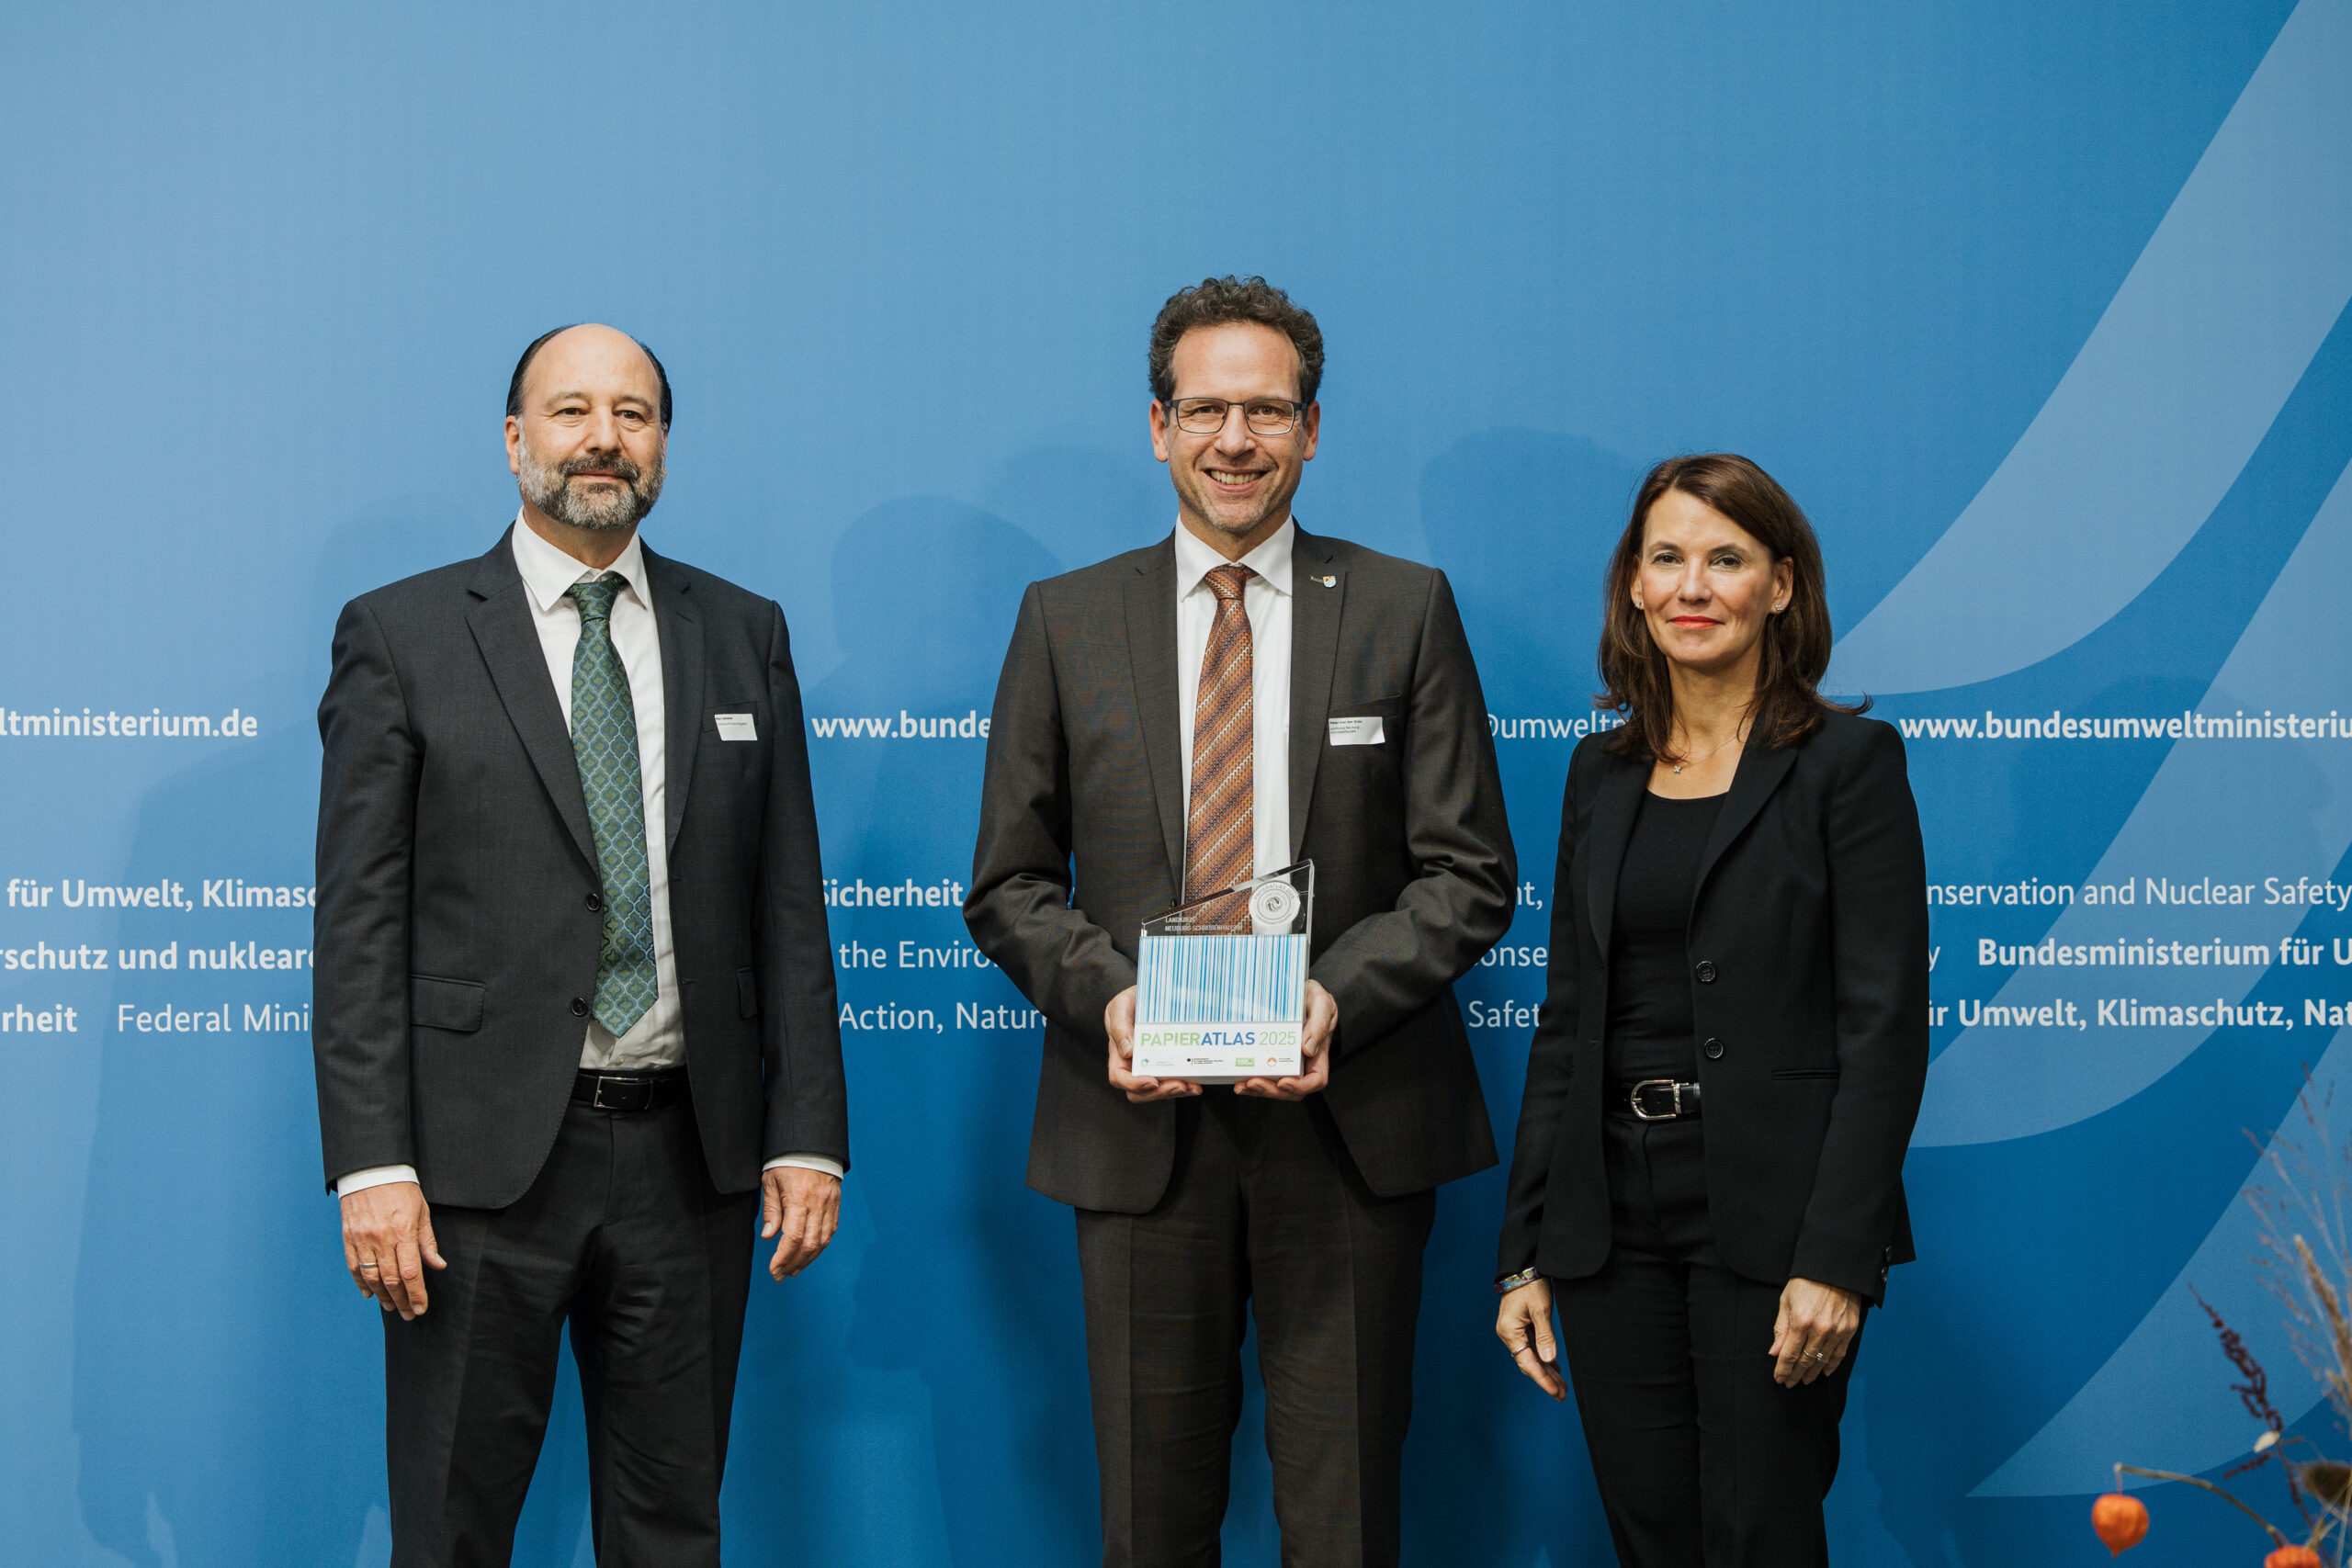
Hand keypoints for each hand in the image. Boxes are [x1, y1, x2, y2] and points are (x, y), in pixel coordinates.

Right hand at [340, 1181, 444, 1320]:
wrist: (371, 1170)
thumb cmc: (401, 1189)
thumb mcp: (421, 1211)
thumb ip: (427, 1241)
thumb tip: (438, 1266)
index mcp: (403, 1231)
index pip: (411, 1273)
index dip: (416, 1294)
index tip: (421, 1308)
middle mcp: (381, 1238)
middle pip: (391, 1280)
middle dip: (401, 1301)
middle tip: (408, 1314)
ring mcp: (362, 1239)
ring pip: (371, 1277)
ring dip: (382, 1296)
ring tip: (391, 1307)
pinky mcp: (348, 1237)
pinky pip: (353, 1267)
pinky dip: (361, 1283)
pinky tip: (370, 1294)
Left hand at [762, 1166, 841, 1279]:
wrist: (811, 1144)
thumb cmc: (787, 1161)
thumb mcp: (771, 1182)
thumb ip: (772, 1210)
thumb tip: (770, 1236)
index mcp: (799, 1198)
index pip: (792, 1237)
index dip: (783, 1258)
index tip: (774, 1270)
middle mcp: (818, 1204)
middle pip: (809, 1244)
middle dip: (794, 1264)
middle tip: (781, 1275)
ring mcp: (830, 1204)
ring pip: (822, 1241)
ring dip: (808, 1259)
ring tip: (794, 1269)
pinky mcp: (836, 1204)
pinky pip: (831, 1230)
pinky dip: (820, 1246)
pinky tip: (809, 1253)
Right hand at [1106, 985, 1199, 1102]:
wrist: (1154, 994)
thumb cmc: (1133, 1001)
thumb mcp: (1121, 1006)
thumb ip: (1120, 1026)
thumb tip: (1127, 1051)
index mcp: (1118, 1053)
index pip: (1119, 1077)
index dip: (1134, 1084)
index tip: (1152, 1081)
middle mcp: (1133, 1065)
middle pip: (1140, 1092)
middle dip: (1160, 1093)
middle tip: (1179, 1084)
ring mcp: (1151, 1067)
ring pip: (1159, 1091)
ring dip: (1175, 1092)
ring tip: (1191, 1086)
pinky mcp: (1168, 1066)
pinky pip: (1174, 1083)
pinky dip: (1186, 1087)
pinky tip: (1196, 1084)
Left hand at [1236, 980, 1336, 1100]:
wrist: (1299, 991)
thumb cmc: (1315, 999)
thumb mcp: (1322, 1004)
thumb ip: (1319, 1024)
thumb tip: (1308, 1048)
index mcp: (1319, 1054)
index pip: (1316, 1080)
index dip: (1300, 1086)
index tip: (1284, 1081)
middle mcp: (1303, 1063)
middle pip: (1291, 1089)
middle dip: (1272, 1090)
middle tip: (1254, 1082)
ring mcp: (1287, 1062)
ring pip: (1275, 1086)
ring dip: (1259, 1090)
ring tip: (1243, 1085)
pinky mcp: (1272, 1057)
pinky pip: (1264, 1075)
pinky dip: (1251, 1081)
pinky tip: (1239, 1079)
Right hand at [1496, 1278, 1564, 1400]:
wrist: (1522, 1266)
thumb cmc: (1530, 1285)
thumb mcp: (1540, 1310)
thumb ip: (1545, 1336)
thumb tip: (1549, 1360)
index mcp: (1510, 1332)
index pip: (1528, 1363)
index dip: (1543, 1379)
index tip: (1556, 1392)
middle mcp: (1509, 1334)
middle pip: (1528, 1363)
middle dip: (1546, 1379)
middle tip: (1563, 1395)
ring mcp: (1513, 1331)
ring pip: (1531, 1357)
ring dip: (1546, 1370)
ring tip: (1561, 1385)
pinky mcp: (1519, 1326)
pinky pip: (1532, 1347)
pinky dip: (1543, 1357)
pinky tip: (1554, 1367)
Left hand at [1770, 1276, 1861, 1385]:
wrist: (1835, 1269)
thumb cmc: (1806, 1282)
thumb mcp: (1786, 1301)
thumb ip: (1781, 1329)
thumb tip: (1775, 1352)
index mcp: (1800, 1322)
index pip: (1790, 1355)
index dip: (1783, 1369)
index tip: (1779, 1378)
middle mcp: (1820, 1330)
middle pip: (1806, 1361)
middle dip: (1796, 1374)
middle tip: (1790, 1383)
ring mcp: (1837, 1332)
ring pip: (1822, 1360)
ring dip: (1813, 1373)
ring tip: (1805, 1380)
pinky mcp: (1849, 1330)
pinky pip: (1839, 1354)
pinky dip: (1831, 1365)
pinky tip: (1824, 1371)